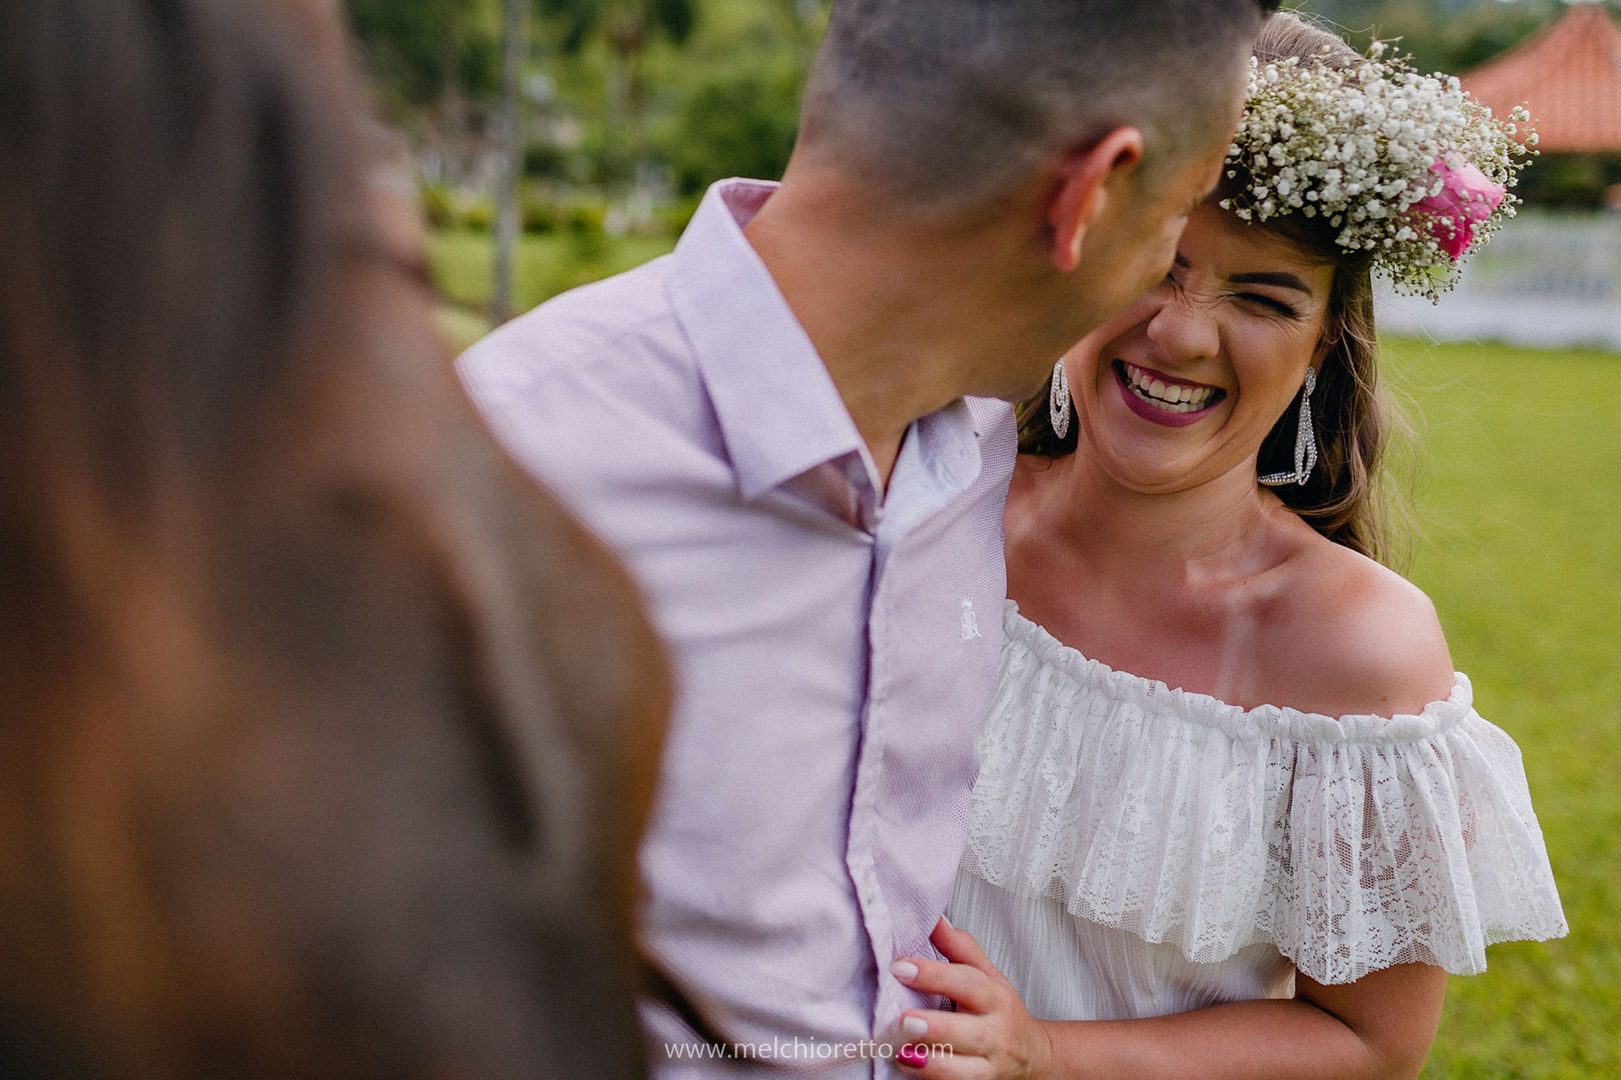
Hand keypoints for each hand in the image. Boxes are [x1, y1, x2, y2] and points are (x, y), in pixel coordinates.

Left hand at [889, 918, 1056, 1079]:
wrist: (1034, 1057)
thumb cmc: (1001, 1012)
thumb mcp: (987, 976)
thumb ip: (959, 947)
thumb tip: (932, 917)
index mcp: (994, 998)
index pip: (966, 982)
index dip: (933, 974)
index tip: (900, 967)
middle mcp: (994, 1033)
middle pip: (968, 1032)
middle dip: (936, 1027)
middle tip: (904, 1018)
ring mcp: (988, 1065)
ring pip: (962, 1069)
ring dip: (930, 1062)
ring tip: (900, 1050)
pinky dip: (933, 1079)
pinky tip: (907, 1068)